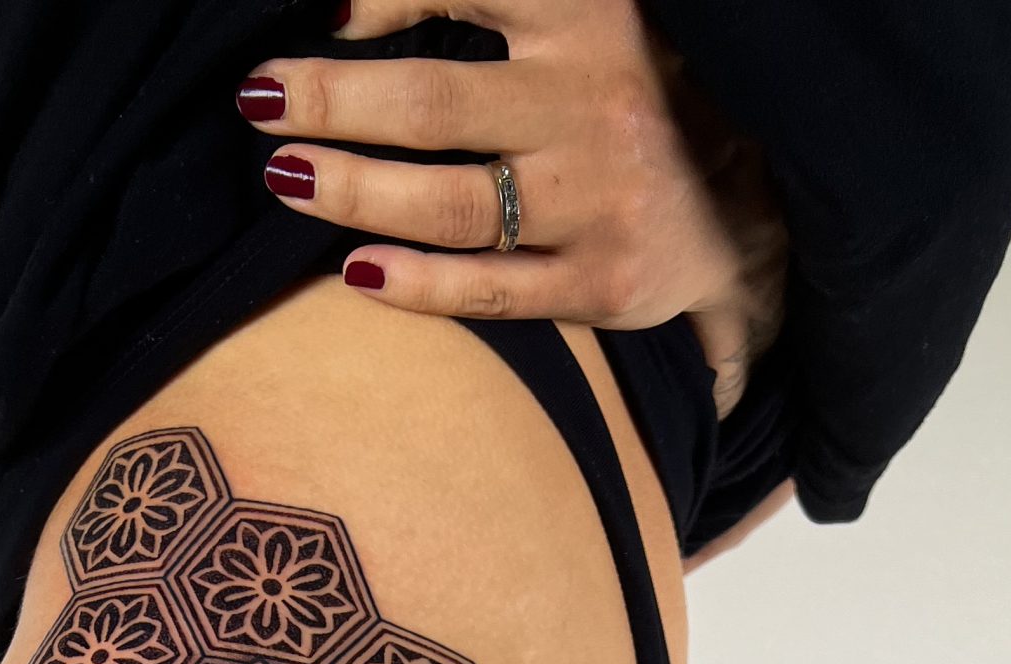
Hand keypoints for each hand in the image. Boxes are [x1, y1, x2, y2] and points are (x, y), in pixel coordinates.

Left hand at [237, 0, 786, 417]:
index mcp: (592, 18)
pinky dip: (416, 284)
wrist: (756, 202)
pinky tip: (355, 270)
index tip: (324, 9)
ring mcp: (596, 201)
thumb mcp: (594, 13)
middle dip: (331, 102)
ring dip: (353, 191)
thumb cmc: (642, 90)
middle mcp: (592, 105)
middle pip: (433, 104)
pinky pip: (489, 289)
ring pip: (449, 204)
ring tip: (285, 176)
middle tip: (255, 100)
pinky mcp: (602, 283)